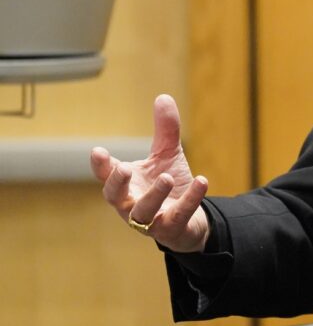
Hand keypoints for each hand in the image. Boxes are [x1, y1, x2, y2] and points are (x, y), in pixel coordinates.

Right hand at [90, 94, 209, 252]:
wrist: (188, 219)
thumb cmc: (169, 184)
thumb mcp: (167, 154)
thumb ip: (165, 130)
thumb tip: (163, 96)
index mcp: (126, 185)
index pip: (106, 175)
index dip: (100, 165)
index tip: (98, 151)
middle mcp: (131, 204)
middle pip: (115, 197)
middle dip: (117, 184)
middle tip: (124, 168)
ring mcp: (150, 220)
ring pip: (144, 212)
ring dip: (154, 195)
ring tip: (166, 178)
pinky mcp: (172, 228)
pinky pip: (179, 215)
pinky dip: (190, 199)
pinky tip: (202, 181)